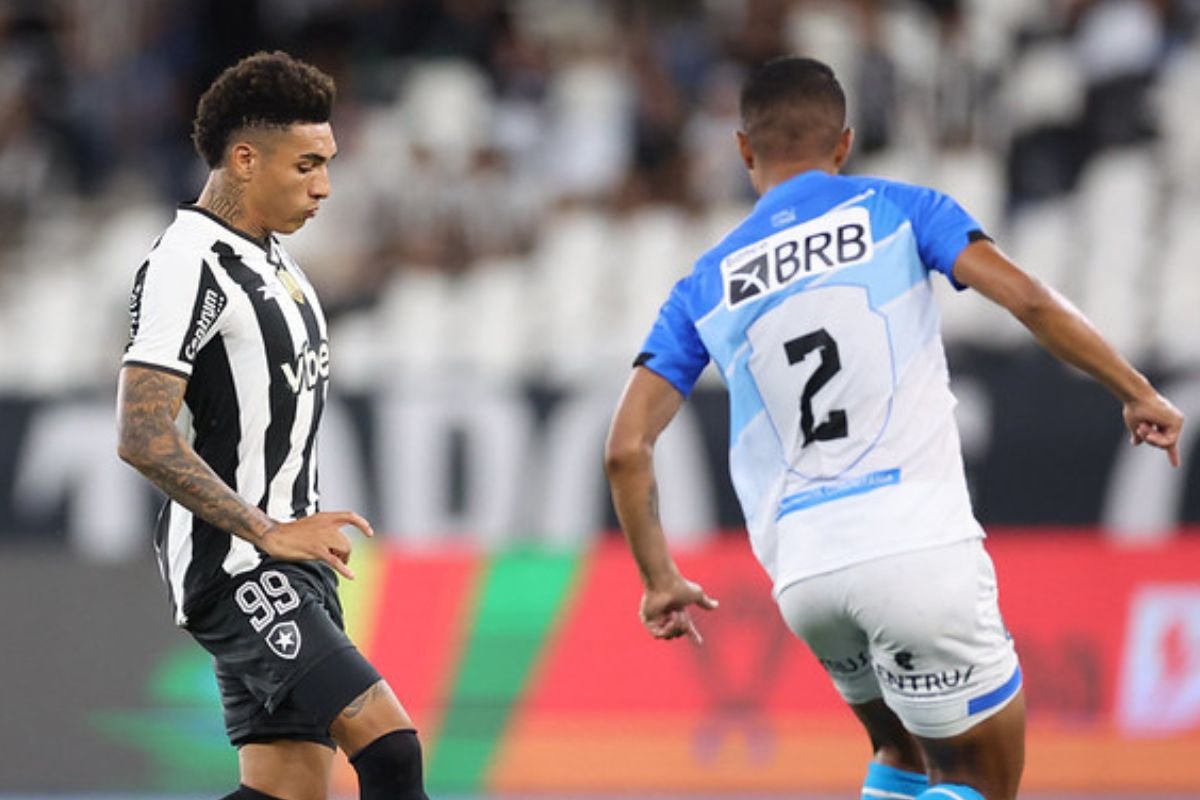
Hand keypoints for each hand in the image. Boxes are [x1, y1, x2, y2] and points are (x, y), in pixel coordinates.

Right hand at [258, 511, 373, 578]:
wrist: (274, 536)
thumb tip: (336, 546)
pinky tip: (351, 576)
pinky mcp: (316, 549)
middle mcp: (326, 525)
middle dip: (346, 553)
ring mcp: (322, 537)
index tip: (369, 533)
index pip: (350, 516)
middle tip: (340, 560)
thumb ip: (326, 531)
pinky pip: (335, 560)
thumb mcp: (312, 526)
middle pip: (347, 541)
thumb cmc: (291, 533)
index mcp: (325, 517)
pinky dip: (344, 569)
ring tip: (336, 563)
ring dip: (343, 559)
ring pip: (344, 550)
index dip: (362, 524)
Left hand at [640, 576, 718, 643]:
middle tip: (680, 613)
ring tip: (673, 613)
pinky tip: (668, 618)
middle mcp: (668, 617)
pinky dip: (666, 629)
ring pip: (669, 636)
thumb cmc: (680, 587)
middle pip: (679, 634)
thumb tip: (716, 605)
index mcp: (679, 612)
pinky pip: (658, 635)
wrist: (665, 583)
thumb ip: (705, 602)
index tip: (699, 642)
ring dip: (675, 626)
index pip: (687, 627)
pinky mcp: (648, 621)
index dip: (693, 635)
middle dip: (683, 625)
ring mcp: (657, 620)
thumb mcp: (697, 595)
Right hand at [1123, 391, 1184, 466]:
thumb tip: (1135, 443)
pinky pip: (1169, 441)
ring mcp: (1177, 422)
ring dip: (1151, 439)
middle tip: (1139, 431)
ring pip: (1167, 444)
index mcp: (1163, 423)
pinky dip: (1157, 439)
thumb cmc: (1133, 408)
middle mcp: (1173, 423)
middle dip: (1150, 441)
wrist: (1136, 396)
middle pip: (1164, 444)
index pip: (1169, 442)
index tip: (1175, 465)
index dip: (1172, 454)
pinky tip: (1149, 430)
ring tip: (1142, 427)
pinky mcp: (1177, 422)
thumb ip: (1138, 435)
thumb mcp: (1134, 425)